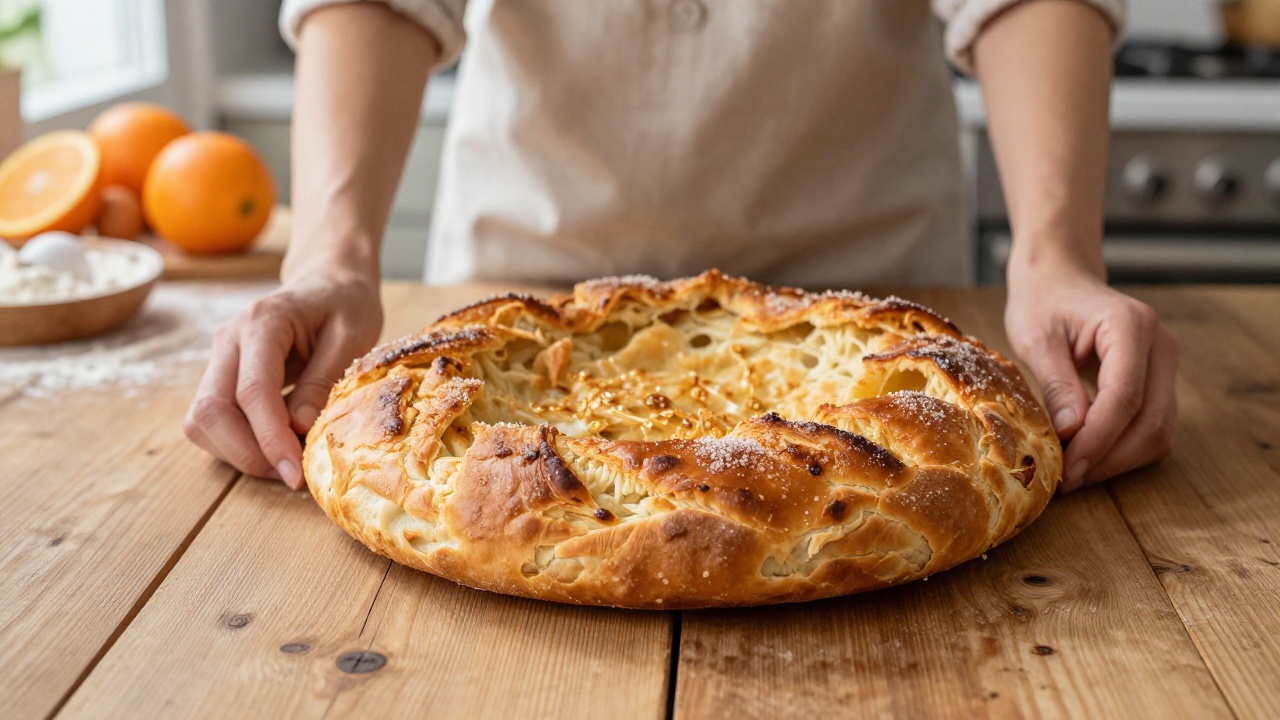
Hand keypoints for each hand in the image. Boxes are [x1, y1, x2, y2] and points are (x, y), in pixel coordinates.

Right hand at [184, 275, 382, 488]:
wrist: (328, 282)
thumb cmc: (345, 305)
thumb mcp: (352, 336)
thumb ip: (324, 380)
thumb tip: (299, 429)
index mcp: (263, 321)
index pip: (253, 391)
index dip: (270, 438)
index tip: (295, 473)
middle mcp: (229, 339)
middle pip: (212, 410)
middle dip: (248, 454)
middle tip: (291, 476)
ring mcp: (219, 357)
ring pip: (202, 421)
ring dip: (239, 453)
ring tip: (285, 463)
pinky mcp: (220, 375)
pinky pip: (211, 420)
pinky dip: (236, 444)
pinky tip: (274, 447)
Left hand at [1004, 254, 1179, 492]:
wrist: (1060, 279)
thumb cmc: (1043, 302)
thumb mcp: (1036, 339)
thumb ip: (1056, 384)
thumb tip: (1072, 433)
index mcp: (1130, 326)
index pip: (1124, 397)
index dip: (1098, 440)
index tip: (1068, 468)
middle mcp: (1160, 344)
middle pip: (1150, 421)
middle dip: (1109, 458)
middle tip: (1067, 480)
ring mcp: (1166, 362)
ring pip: (1159, 431)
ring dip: (1118, 460)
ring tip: (1075, 473)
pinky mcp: (1160, 380)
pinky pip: (1153, 426)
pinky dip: (1124, 449)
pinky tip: (1089, 456)